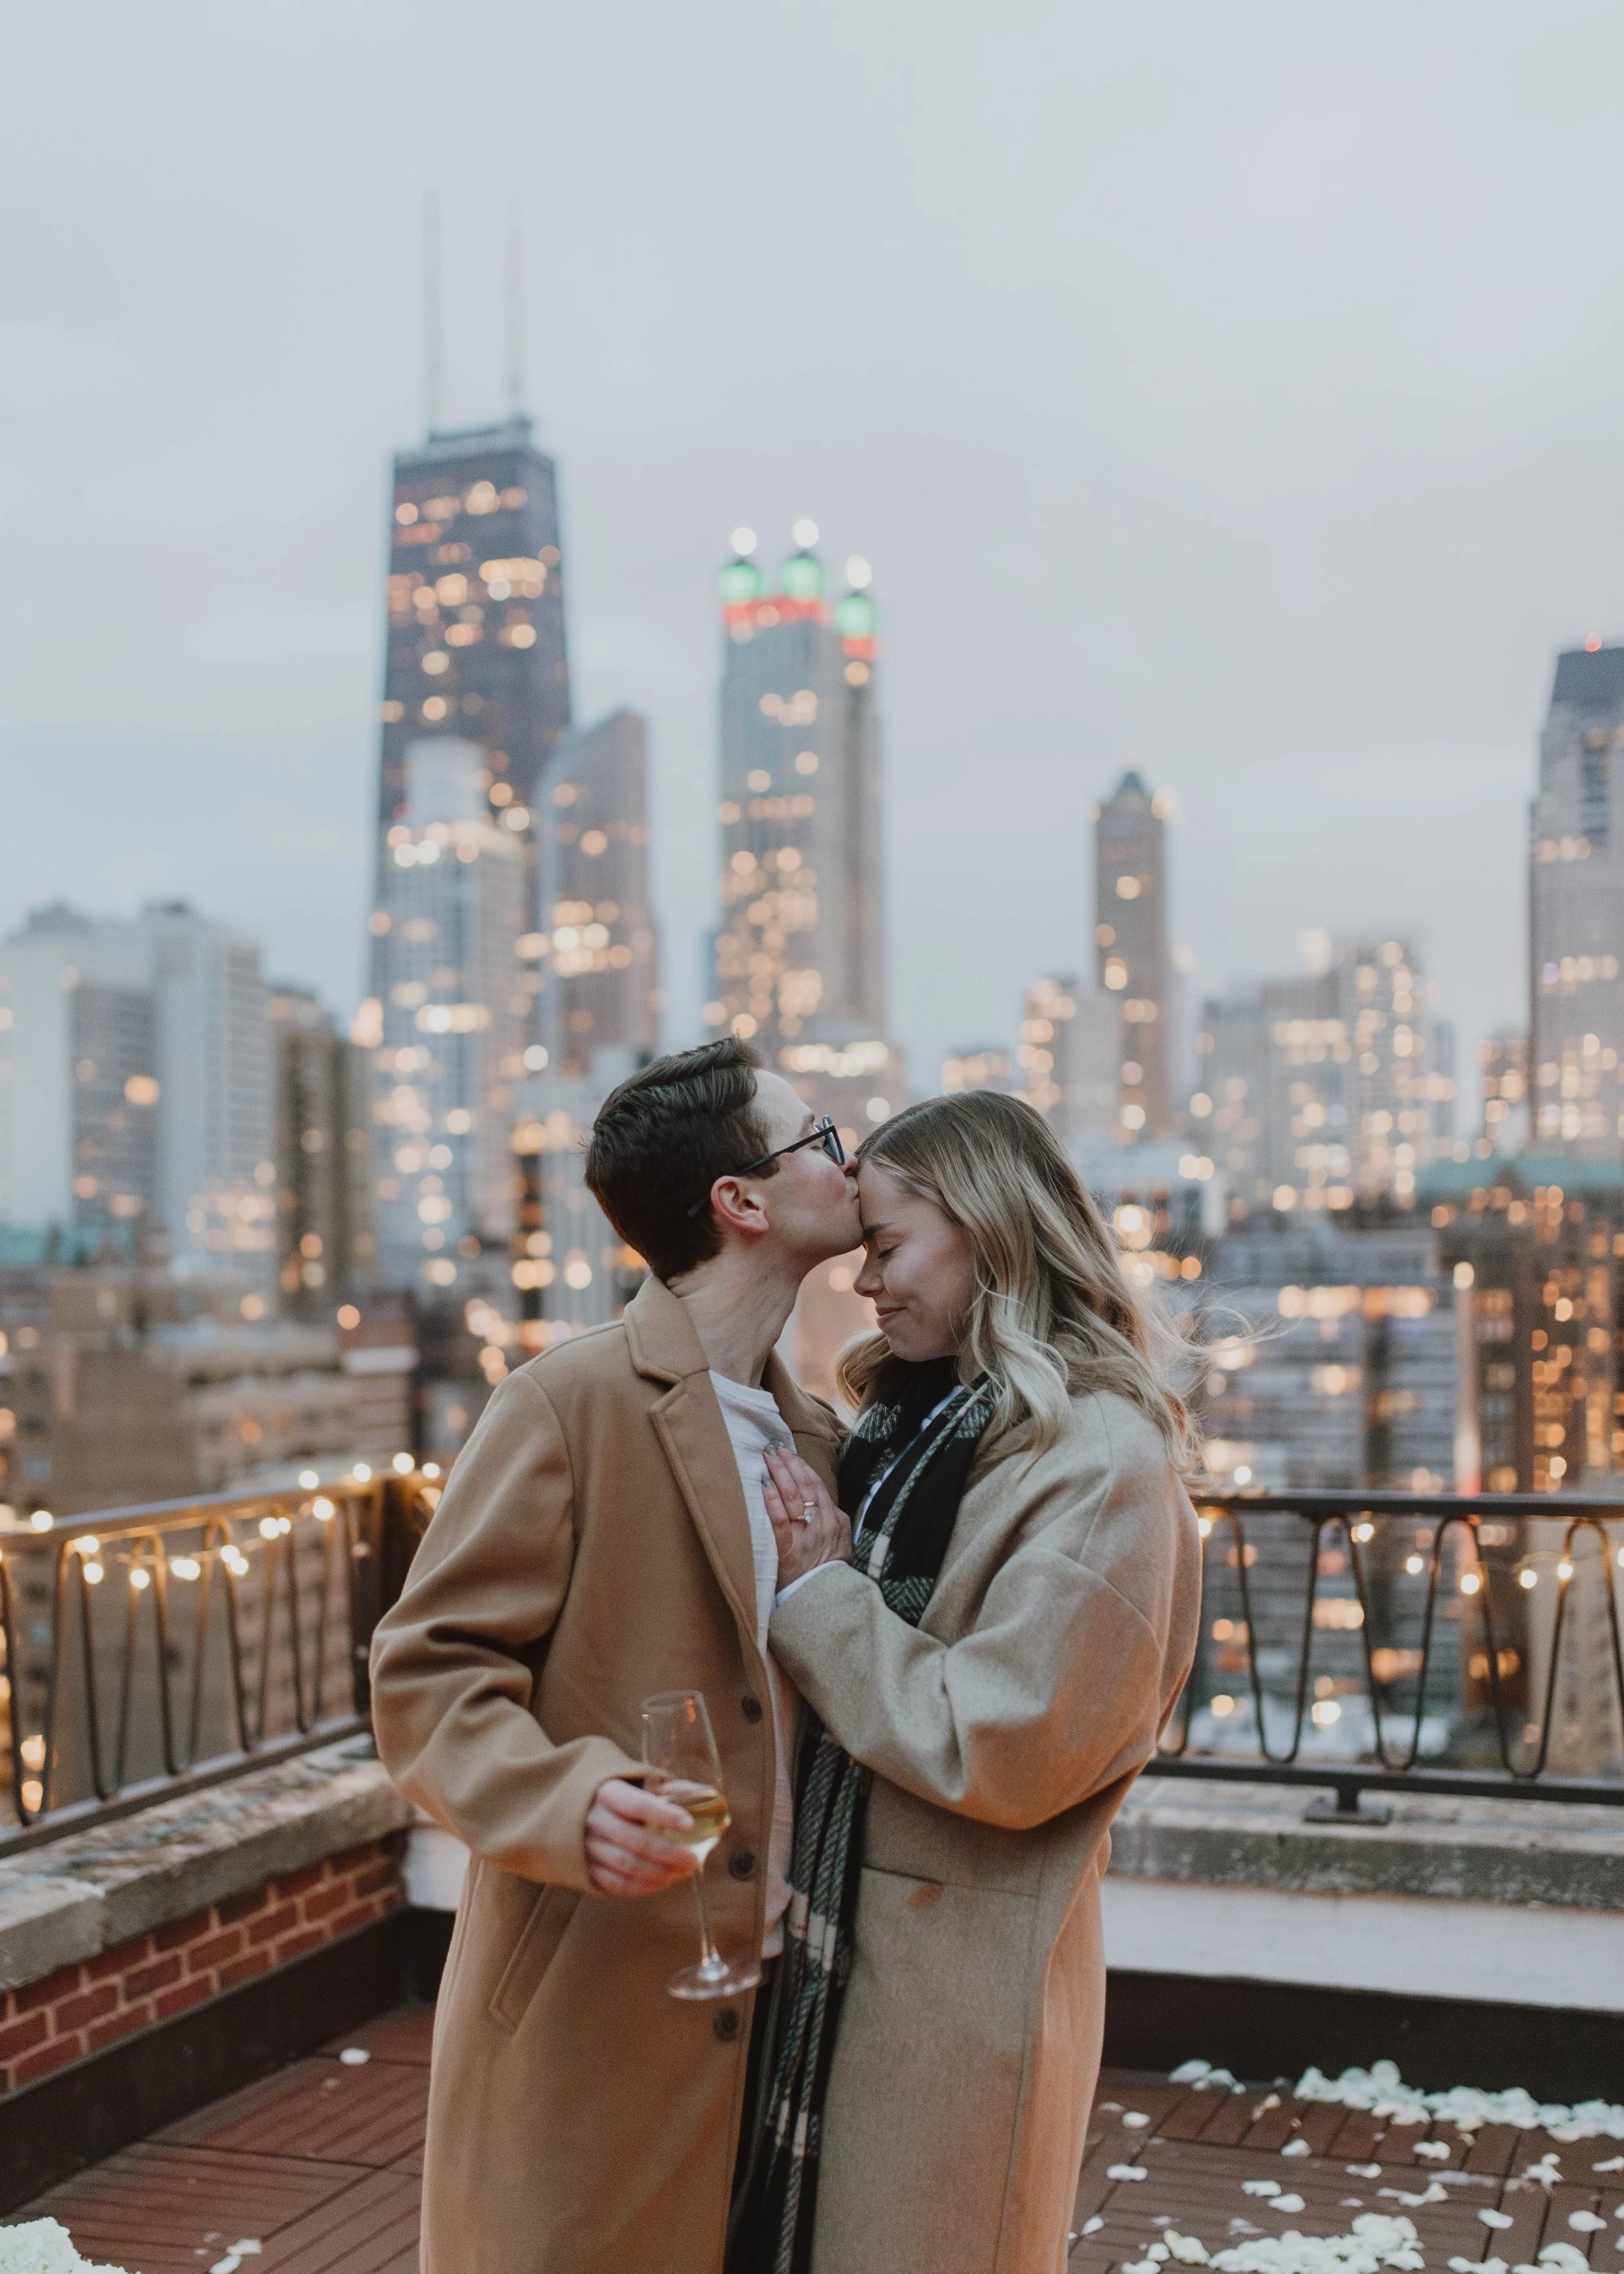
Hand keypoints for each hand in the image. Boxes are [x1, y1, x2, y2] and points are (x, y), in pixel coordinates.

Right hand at [585, 1776, 699, 1896]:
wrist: (573, 1809)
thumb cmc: (616, 1795)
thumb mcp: (637, 1782)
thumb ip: (671, 1789)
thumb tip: (707, 1795)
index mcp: (608, 1792)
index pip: (639, 1805)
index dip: (665, 1815)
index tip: (689, 1824)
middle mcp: (594, 1819)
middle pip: (635, 1841)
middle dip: (669, 1854)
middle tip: (693, 1860)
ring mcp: (586, 1846)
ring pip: (626, 1865)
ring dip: (659, 1873)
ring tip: (681, 1873)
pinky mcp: (585, 1868)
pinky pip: (616, 1883)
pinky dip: (642, 1887)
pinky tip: (662, 1882)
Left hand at [764, 1447, 851, 1587]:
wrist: (823, 1597)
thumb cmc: (827, 1569)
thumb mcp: (840, 1541)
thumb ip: (831, 1519)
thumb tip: (818, 1498)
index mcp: (835, 1520)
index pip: (817, 1486)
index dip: (803, 1468)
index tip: (790, 1455)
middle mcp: (822, 1524)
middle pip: (805, 1487)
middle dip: (789, 1465)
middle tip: (775, 1450)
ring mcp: (805, 1536)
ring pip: (793, 1499)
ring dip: (780, 1476)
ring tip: (768, 1460)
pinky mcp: (788, 1550)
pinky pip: (779, 1523)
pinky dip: (772, 1504)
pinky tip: (764, 1489)